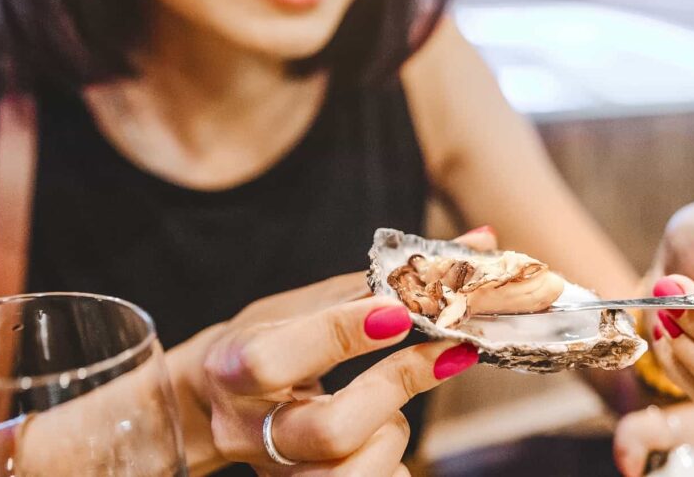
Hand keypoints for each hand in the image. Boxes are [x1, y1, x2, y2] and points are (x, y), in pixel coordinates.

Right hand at [195, 229, 494, 474]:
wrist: (215, 405)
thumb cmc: (270, 342)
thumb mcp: (305, 304)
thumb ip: (382, 280)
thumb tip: (477, 241)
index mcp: (233, 367)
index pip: (275, 359)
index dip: (341, 335)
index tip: (399, 312)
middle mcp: (246, 431)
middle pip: (331, 431)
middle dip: (396, 388)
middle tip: (439, 354)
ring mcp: (274, 474)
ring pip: (356, 473)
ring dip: (393, 433)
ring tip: (389, 407)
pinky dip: (391, 462)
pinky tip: (380, 438)